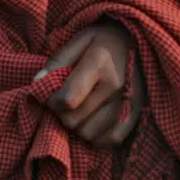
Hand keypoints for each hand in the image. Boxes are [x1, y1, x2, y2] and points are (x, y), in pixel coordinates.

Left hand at [32, 18, 139, 149]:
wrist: (142, 42)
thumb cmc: (105, 39)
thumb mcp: (80, 39)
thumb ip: (58, 61)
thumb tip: (37, 84)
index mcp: (99, 63)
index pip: (67, 99)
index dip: (52, 101)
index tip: (53, 94)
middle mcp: (116, 86)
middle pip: (74, 120)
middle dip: (63, 114)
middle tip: (67, 102)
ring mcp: (129, 103)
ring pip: (89, 133)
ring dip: (79, 125)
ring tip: (82, 109)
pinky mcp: (138, 114)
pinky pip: (111, 140)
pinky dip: (98, 136)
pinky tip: (95, 121)